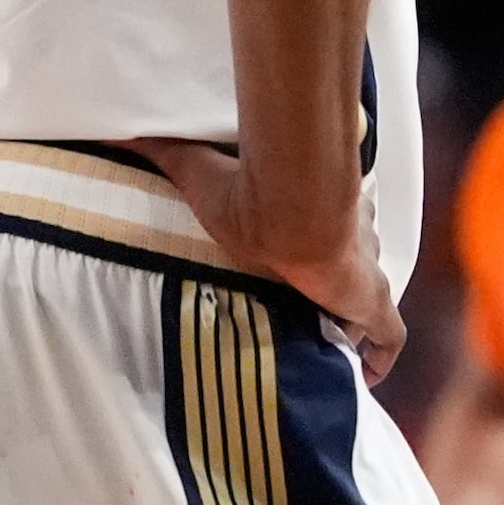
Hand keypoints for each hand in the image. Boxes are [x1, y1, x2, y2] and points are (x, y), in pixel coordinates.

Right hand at [126, 139, 406, 384]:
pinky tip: (367, 375)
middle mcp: (346, 235)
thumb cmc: (248, 190)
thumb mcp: (197, 167)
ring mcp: (363, 271)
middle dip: (333, 276)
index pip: (324, 219)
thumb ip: (162, 148)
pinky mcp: (373, 302)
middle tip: (306, 300)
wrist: (293, 210)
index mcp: (313, 205)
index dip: (314, 236)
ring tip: (324, 338)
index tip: (292, 254)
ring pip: (365, 294)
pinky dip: (382, 355)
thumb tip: (114, 130)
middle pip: (348, 255)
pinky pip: (389, 336)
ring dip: (350, 314)